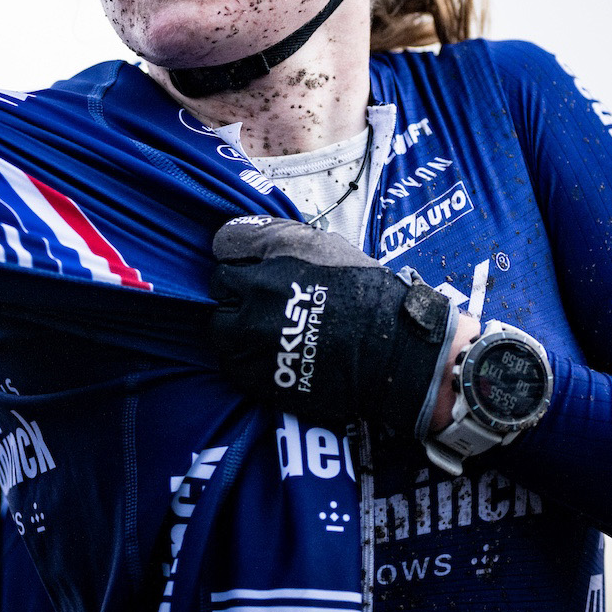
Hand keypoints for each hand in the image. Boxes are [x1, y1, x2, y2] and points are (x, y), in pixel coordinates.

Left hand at [208, 216, 460, 434]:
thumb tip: (243, 243)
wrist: (391, 352)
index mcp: (276, 250)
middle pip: (219, 286)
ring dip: (237, 326)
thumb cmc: (363, 294)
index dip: (240, 255)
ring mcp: (252, 335)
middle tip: (265, 301)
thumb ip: (277, 238)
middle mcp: (257, 290)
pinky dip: (247, 356)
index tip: (252, 265)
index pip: (224, 243)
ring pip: (220, 326)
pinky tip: (275, 353)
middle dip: (238, 291)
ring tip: (269, 330)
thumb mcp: (324, 245)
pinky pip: (232, 361)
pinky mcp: (254, 373)